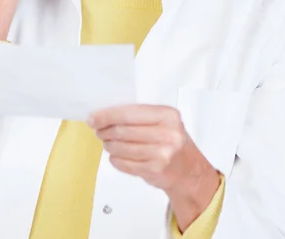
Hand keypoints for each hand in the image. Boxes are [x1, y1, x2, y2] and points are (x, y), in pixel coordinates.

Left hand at [88, 104, 220, 231]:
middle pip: (123, 130)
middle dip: (105, 130)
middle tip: (98, 130)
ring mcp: (162, 154)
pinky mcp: (155, 170)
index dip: (108, 115)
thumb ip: (141, 117)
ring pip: (122, 147)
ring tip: (108, 143)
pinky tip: (117, 156)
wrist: (190, 171)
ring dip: (109, 145)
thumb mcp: (165, 122)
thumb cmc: (173, 143)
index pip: (130, 113)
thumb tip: (106, 115)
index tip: (94, 117)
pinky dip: (116, 159)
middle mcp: (167, 134)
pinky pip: (124, 164)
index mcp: (168, 116)